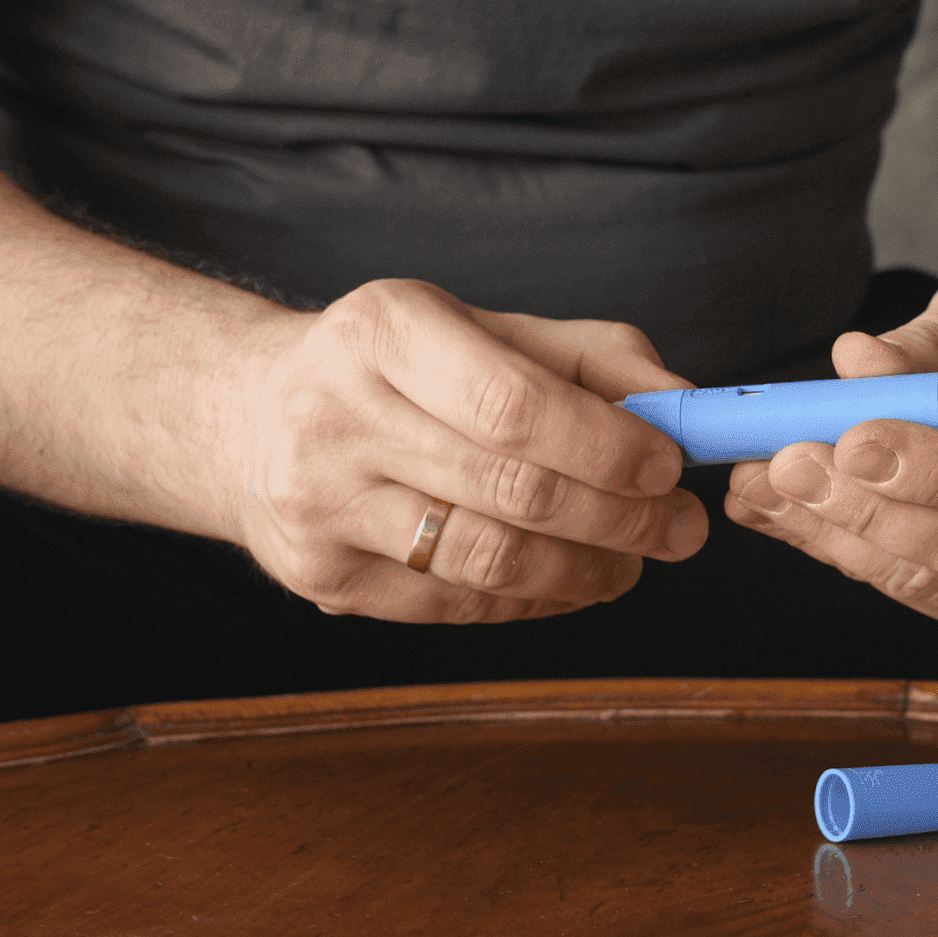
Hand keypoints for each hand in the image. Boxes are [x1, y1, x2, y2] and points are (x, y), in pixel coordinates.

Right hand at [223, 279, 707, 622]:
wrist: (251, 416)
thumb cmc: (401, 369)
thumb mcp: (489, 330)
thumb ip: (596, 360)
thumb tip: (686, 408)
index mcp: (386, 330)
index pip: (515, 405)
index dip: (607, 448)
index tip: (670, 469)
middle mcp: (337, 414)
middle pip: (512, 490)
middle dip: (621, 520)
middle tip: (680, 530)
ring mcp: (320, 504)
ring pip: (488, 561)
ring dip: (586, 572)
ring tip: (633, 563)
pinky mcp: (320, 576)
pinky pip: (455, 606)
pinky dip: (533, 601)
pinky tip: (569, 582)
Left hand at [724, 267, 937, 627]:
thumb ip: (933, 338)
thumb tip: (852, 364)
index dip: (935, 468)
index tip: (850, 439)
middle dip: (870, 509)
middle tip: (787, 463)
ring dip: (842, 538)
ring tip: (766, 485)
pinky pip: (921, 594)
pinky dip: (848, 554)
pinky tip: (789, 513)